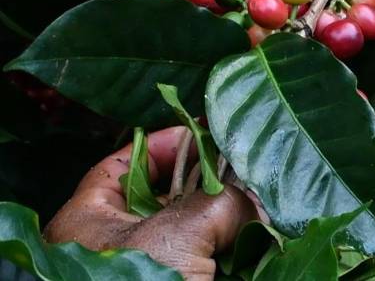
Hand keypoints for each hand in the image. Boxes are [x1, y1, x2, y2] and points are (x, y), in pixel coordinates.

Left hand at [44, 127, 256, 280]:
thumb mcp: (176, 235)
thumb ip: (219, 202)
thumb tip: (254, 200)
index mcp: (88, 220)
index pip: (123, 163)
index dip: (164, 143)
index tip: (204, 131)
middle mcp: (115, 246)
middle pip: (165, 197)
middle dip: (209, 183)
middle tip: (245, 169)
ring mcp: (147, 273)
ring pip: (193, 234)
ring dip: (228, 220)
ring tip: (262, 204)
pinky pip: (207, 263)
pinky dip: (233, 252)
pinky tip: (259, 240)